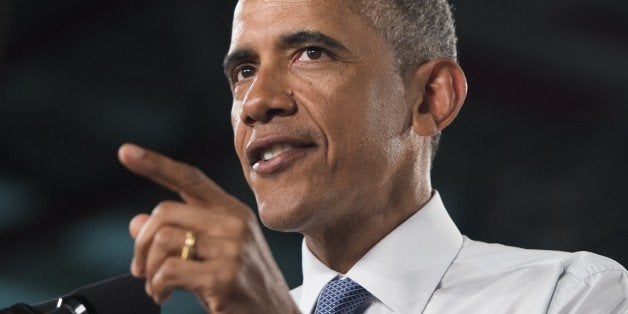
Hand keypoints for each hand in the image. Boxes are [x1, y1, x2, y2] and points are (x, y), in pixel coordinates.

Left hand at [118, 143, 298, 312]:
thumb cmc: (241, 285)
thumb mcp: (212, 253)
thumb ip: (179, 233)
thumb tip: (136, 221)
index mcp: (232, 211)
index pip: (190, 178)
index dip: (156, 164)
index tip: (124, 152)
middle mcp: (234, 223)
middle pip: (164, 212)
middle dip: (141, 243)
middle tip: (140, 269)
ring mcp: (232, 249)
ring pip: (163, 240)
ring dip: (148, 270)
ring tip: (156, 286)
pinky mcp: (224, 277)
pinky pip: (169, 271)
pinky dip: (156, 286)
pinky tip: (164, 296)